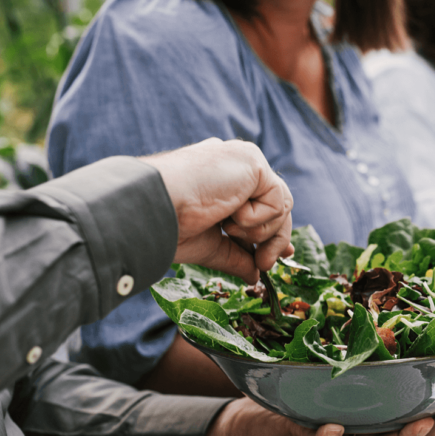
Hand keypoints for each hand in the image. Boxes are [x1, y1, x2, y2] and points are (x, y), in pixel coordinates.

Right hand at [139, 138, 294, 282]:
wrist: (153, 208)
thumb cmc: (171, 224)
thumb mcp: (210, 245)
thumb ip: (236, 256)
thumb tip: (255, 275)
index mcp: (222, 179)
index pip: (259, 203)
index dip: (271, 230)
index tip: (275, 255)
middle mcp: (235, 165)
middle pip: (276, 204)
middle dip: (275, 238)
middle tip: (265, 263)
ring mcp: (244, 160)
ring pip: (281, 204)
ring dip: (259, 230)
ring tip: (229, 229)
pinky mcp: (253, 161)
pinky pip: (276, 200)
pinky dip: (255, 218)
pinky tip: (228, 212)